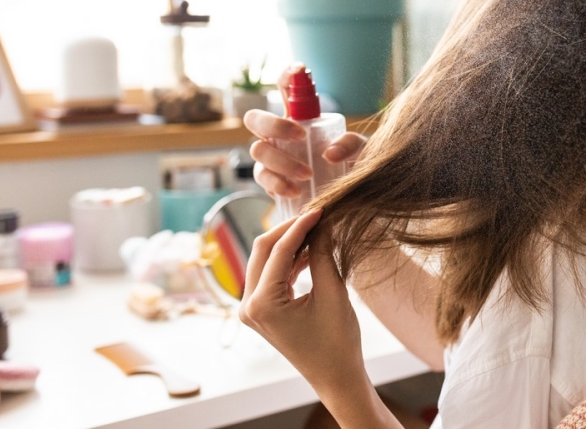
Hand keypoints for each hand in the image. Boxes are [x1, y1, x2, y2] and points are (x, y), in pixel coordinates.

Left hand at [239, 211, 401, 428]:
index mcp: (262, 304)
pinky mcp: (260, 310)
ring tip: (317, 230)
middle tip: (316, 215)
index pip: (278, 251)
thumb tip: (321, 224)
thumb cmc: (337, 341)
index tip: (319, 209)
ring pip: (265, 261)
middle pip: (262, 251)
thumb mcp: (332, 293)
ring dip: (288, 244)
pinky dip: (288, 261)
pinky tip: (310, 251)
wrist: (335, 377)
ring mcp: (251, 309)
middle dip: (289, 230)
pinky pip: (270, 275)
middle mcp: (248, 305)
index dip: (300, 226)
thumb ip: (321, 255)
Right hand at [243, 66, 365, 199]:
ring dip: (281, 161)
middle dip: (274, 124)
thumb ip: (353, 145)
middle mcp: (278, 134)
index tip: (301, 69)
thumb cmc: (353, 164)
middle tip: (301, 136)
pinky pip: (262, 178)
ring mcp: (270, 157)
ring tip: (308, 174)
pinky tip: (296, 191)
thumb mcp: (361, 151)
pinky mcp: (270, 181)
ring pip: (257, 150)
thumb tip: (330, 153)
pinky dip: (277, 184)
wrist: (349, 194)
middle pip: (256, 118)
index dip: (288, 75)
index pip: (286, 88)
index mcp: (299, 117)